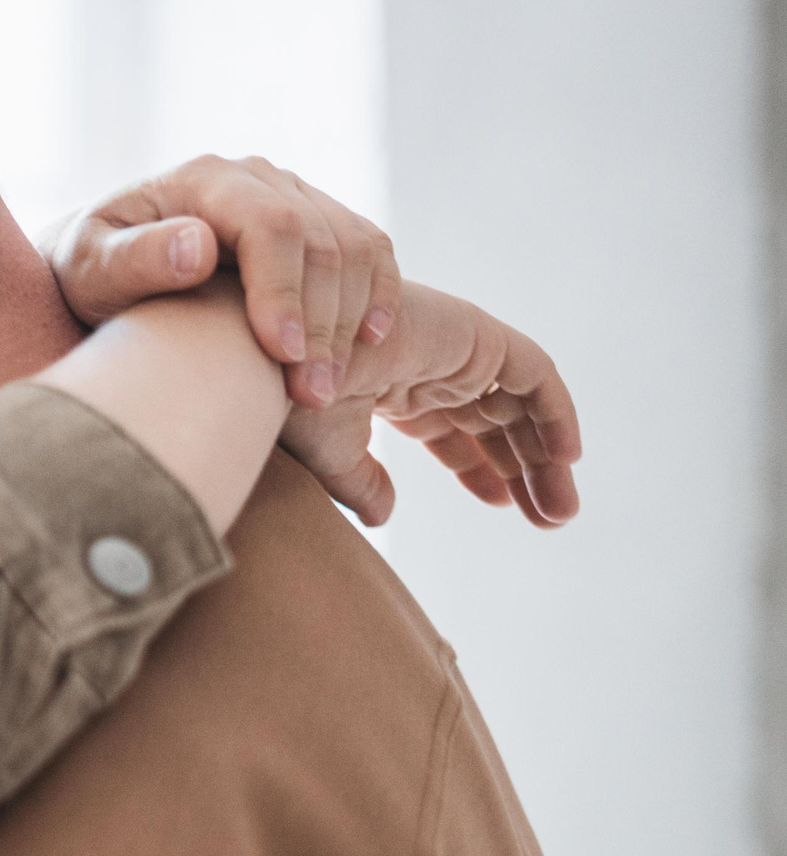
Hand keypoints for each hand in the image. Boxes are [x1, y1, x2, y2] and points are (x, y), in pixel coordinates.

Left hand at [39, 155, 401, 410]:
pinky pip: (370, 251)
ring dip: (352, 320)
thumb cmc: (87, 274)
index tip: (282, 354)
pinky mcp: (315, 223)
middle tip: (310, 394)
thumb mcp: (89, 269)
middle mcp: (255, 178)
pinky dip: (379, 295)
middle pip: (320, 240)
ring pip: (355, 246)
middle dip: (322, 322)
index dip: (285, 291)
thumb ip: (132, 259)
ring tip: (324, 390)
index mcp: (203, 180)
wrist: (102, 268)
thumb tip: (197, 248)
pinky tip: (368, 345)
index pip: (270, 225)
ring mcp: (292, 196)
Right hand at [281, 281, 581, 529]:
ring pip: (518, 405)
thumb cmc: (291, 397)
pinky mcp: (475, 336)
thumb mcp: (330, 454)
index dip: (480, 468)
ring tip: (560, 512)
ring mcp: (453, 350)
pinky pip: (534, 375)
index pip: (453, 430)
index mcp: (393, 388)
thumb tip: (383, 516)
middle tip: (549, 519)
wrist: (289, 352)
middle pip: (493, 423)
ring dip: (546, 456)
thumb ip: (361, 484)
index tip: (502, 505)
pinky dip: (556, 412)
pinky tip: (566, 458)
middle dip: (524, 471)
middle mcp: (429, 367)